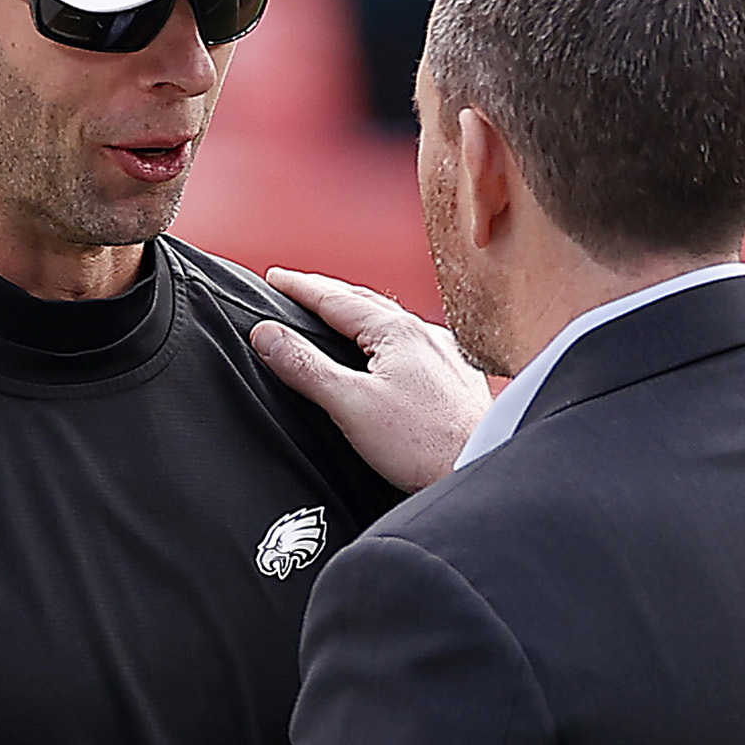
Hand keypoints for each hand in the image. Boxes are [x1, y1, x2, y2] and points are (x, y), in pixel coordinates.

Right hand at [250, 268, 494, 492]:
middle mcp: (425, 334)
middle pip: (365, 303)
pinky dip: (387, 339)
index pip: (335, 298)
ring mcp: (445, 354)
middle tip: (298, 289)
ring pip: (391, 323)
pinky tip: (388, 353)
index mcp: (397, 332)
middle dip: (328, 293)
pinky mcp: (456, 379)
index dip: (299, 287)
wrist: (478, 466)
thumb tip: (266, 335)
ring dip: (359, 314)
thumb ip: (304, 366)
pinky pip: (413, 344)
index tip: (274, 278)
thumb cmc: (423, 444)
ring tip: (337, 314)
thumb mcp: (350, 404)